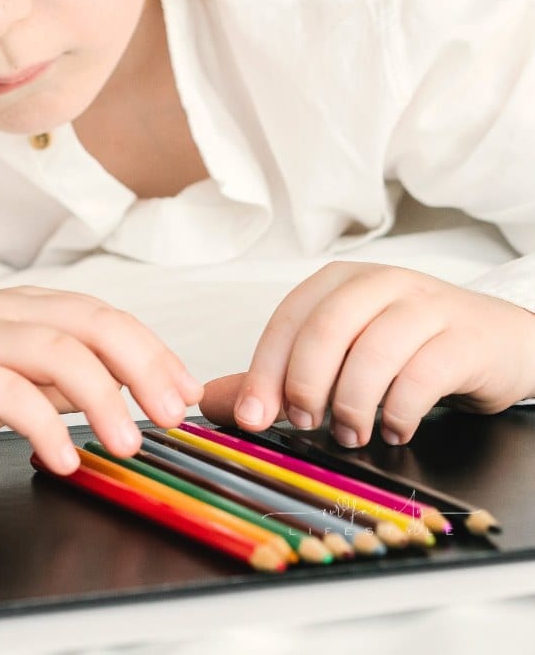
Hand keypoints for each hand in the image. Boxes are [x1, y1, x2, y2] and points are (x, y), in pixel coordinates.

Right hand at [0, 285, 202, 472]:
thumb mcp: (3, 378)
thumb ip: (54, 379)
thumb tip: (116, 392)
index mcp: (25, 309)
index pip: (105, 317)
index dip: (153, 351)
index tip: (184, 392)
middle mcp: (5, 313)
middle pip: (94, 323)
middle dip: (144, 366)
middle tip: (172, 415)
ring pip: (58, 349)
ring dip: (103, 396)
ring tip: (127, 443)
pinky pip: (7, 391)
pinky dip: (42, 424)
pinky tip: (61, 457)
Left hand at [199, 261, 534, 447]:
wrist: (497, 341)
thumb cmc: (411, 347)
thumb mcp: (342, 353)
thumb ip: (280, 376)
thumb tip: (215, 401)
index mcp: (341, 281)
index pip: (289, 318)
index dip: (264, 370)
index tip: (252, 417)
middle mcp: (380, 283)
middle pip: (326, 329)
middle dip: (306, 385)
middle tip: (306, 424)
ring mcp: (425, 305)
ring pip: (374, 351)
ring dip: (353, 404)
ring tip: (351, 433)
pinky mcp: (462, 337)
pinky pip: (423, 374)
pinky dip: (400, 411)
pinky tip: (395, 428)